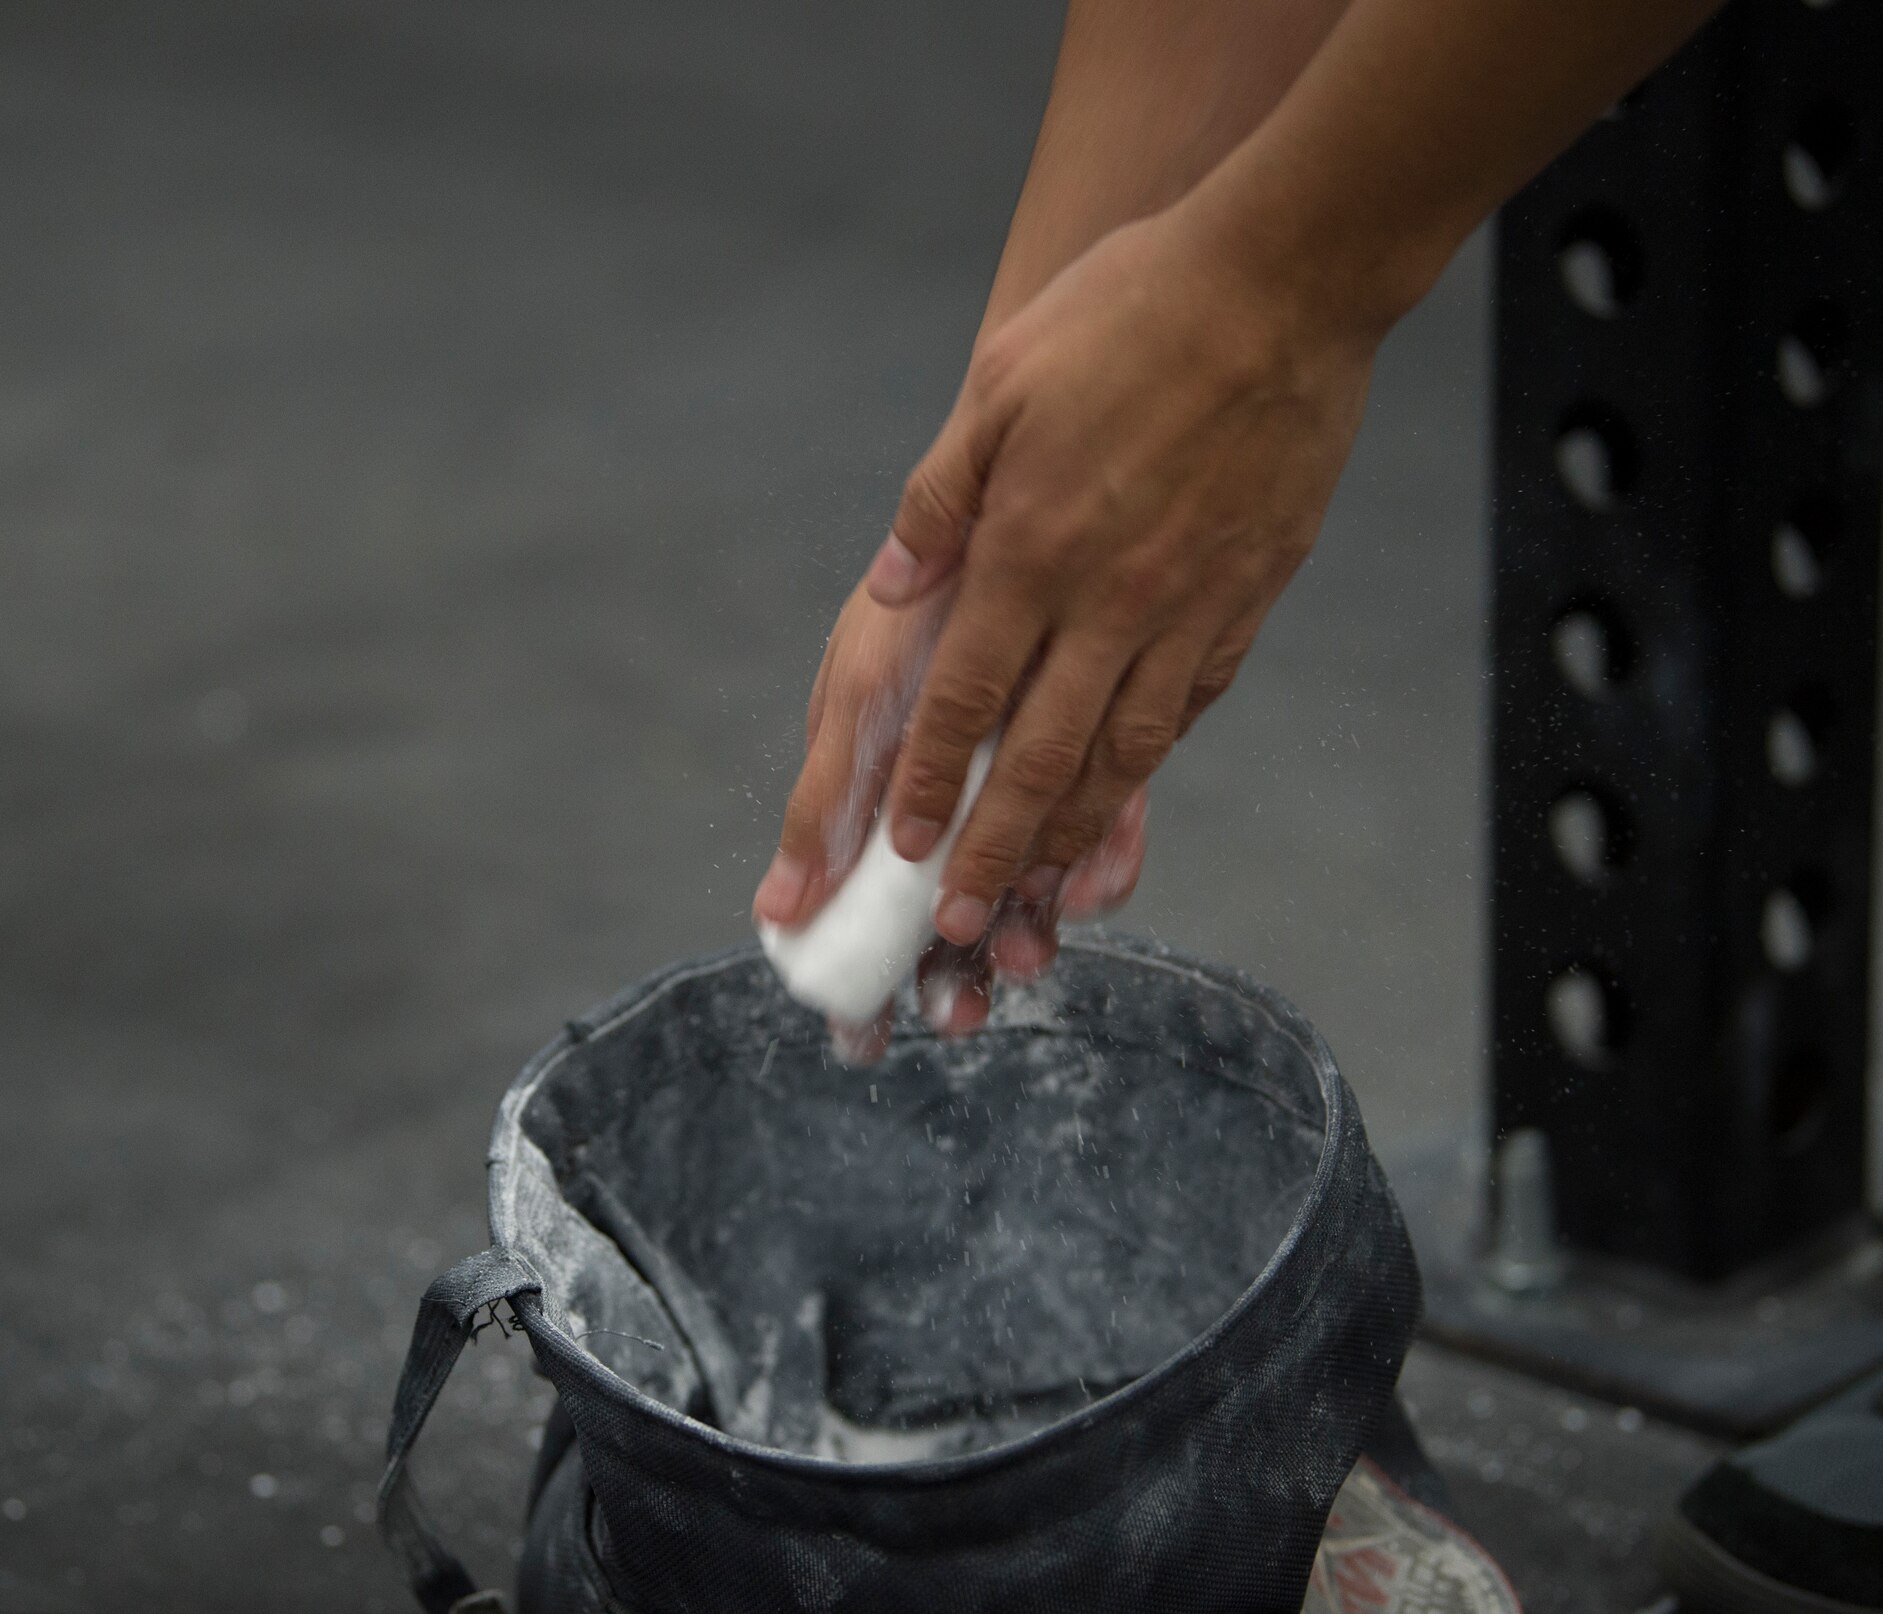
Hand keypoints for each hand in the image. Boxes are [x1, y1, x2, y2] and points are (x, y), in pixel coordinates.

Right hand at [752, 585, 1147, 1055]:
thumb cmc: (925, 597)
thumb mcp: (861, 699)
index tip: (860, 1037)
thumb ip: (826, 802)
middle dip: (951, 974)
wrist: (1042, 494)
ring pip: (1026, 890)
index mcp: (883, 793)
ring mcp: (1027, 783)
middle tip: (957, 1013)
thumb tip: (776, 913)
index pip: (862, 910)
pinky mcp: (1101, 760)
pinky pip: (1103, 836)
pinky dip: (1101, 866)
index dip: (861, 977)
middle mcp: (953, 800)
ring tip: (1023, 955)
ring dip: (1025, 931)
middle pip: (948, 918)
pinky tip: (1091, 886)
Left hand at [864, 197, 1378, 944]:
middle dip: (995, 848)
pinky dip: (1154, 758)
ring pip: (1125, 751)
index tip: (903, 847)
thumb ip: (940, 498)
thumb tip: (895, 585)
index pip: (964, 697)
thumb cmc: (1127, 317)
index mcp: (1031, 550)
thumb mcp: (1000, 385)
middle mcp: (1108, 600)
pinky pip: (1193, 702)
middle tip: (963, 920)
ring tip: (1040, 891)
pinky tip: (1128, 788)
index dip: (930, 780)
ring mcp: (1188, 607)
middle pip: (1043, 756)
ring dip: (1073, 831)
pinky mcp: (1248, 599)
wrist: (1278, 289)